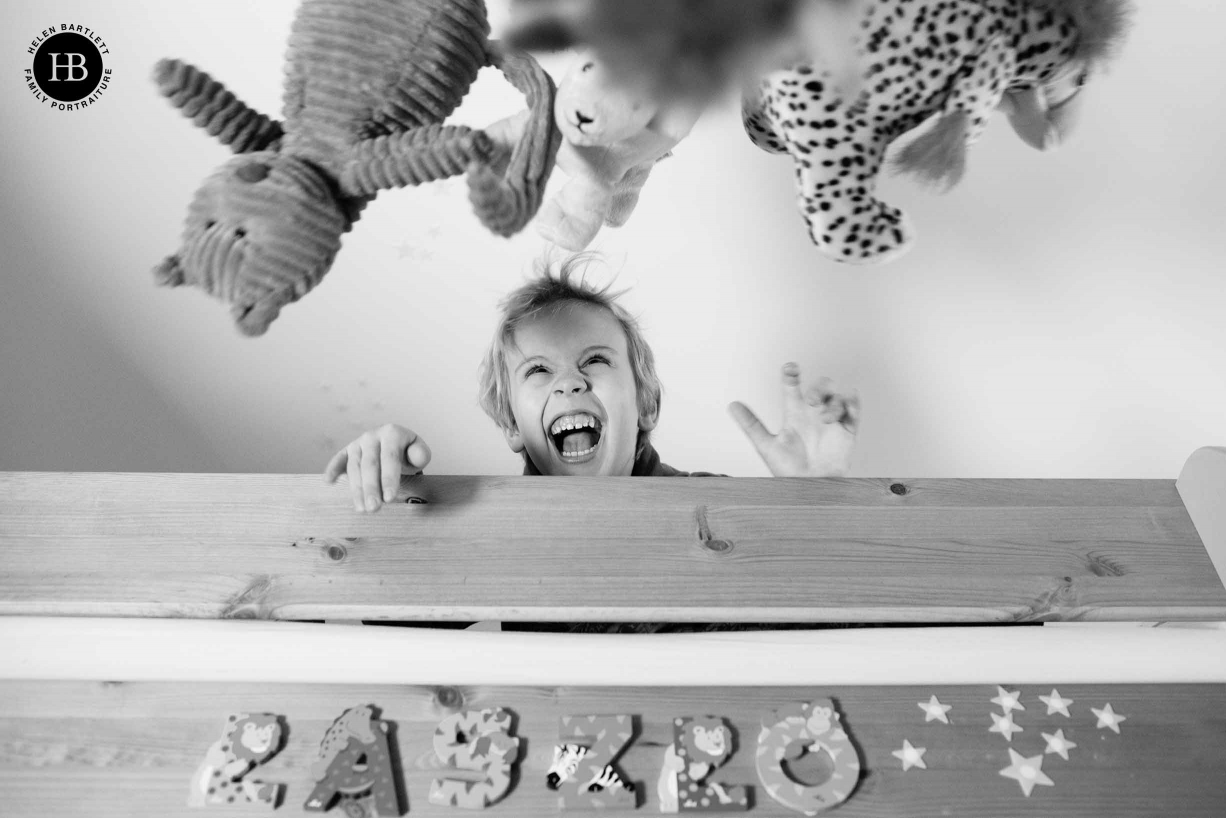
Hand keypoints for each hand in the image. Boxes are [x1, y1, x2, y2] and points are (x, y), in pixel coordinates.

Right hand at [323, 424, 431, 511]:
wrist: (395, 443)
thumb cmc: (408, 452)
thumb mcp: (419, 451)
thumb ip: (421, 454)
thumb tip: (416, 458)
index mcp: (392, 433)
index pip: (389, 458)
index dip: (389, 479)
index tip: (389, 499)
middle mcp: (372, 436)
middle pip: (370, 465)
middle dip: (371, 488)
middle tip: (373, 509)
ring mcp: (358, 443)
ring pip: (354, 467)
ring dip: (356, 489)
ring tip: (362, 509)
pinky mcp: (347, 451)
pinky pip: (338, 459)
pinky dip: (332, 469)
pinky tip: (329, 481)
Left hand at [729, 363, 858, 476]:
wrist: (808, 489)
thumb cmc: (787, 469)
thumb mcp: (766, 445)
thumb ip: (751, 424)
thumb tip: (732, 405)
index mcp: (795, 413)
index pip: (793, 387)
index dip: (791, 374)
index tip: (789, 368)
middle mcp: (813, 414)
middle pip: (822, 387)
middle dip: (819, 388)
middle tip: (810, 400)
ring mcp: (831, 422)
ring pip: (838, 398)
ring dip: (834, 403)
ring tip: (825, 419)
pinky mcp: (846, 432)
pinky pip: (854, 413)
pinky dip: (853, 406)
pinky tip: (848, 408)